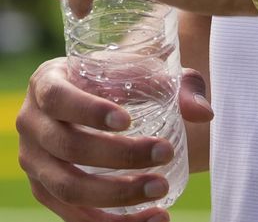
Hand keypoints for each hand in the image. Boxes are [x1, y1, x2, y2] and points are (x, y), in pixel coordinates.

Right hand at [16, 57, 213, 220]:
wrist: (88, 97)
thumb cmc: (114, 78)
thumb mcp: (137, 70)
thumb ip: (174, 84)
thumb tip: (205, 112)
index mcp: (46, 84)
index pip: (59, 99)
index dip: (89, 111)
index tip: (127, 120)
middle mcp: (31, 125)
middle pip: (68, 148)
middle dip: (119, 156)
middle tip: (165, 154)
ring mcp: (34, 164)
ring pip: (69, 189)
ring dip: (117, 196)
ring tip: (161, 190)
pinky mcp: (46, 193)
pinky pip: (74, 217)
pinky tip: (152, 218)